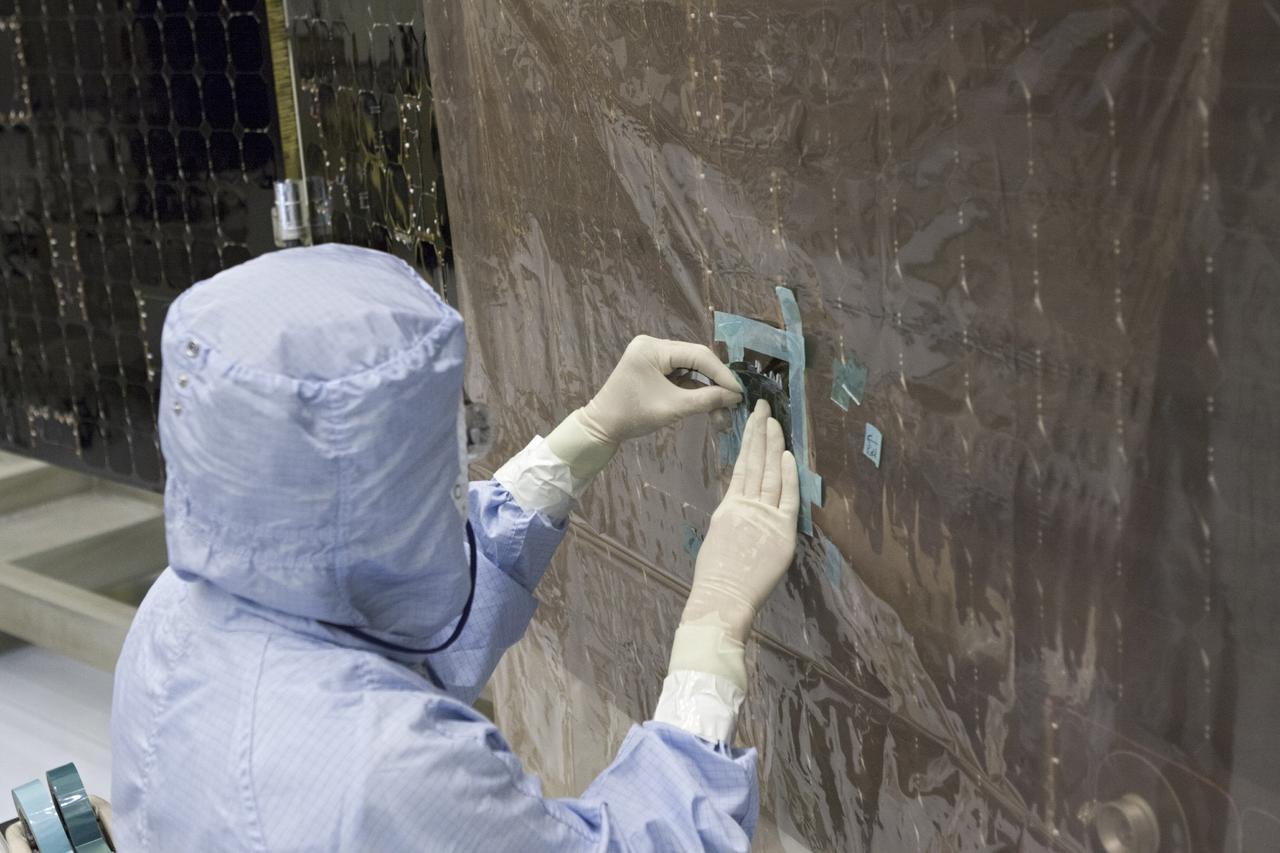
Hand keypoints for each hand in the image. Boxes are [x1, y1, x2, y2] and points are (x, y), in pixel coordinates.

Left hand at [576, 335, 741, 445]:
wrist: (602, 427)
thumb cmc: (633, 415)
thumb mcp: (673, 408)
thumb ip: (706, 399)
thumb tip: (735, 396)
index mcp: (653, 348)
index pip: (697, 355)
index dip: (721, 373)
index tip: (739, 392)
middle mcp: (653, 345)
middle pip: (695, 360)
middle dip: (715, 382)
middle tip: (734, 401)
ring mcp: (653, 355)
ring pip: (691, 369)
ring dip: (706, 389)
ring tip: (722, 411)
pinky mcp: (654, 368)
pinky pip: (681, 375)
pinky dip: (694, 390)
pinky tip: (709, 405)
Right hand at [681, 399, 798, 639]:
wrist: (722, 597)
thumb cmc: (717, 577)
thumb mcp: (719, 538)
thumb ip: (733, 518)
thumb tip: (743, 505)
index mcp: (728, 508)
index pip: (742, 466)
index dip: (749, 441)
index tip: (754, 421)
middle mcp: (744, 506)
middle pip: (755, 462)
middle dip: (760, 432)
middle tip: (763, 406)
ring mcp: (762, 516)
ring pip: (768, 473)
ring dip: (773, 445)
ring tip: (774, 421)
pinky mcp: (779, 531)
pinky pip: (786, 498)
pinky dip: (787, 475)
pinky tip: (788, 455)